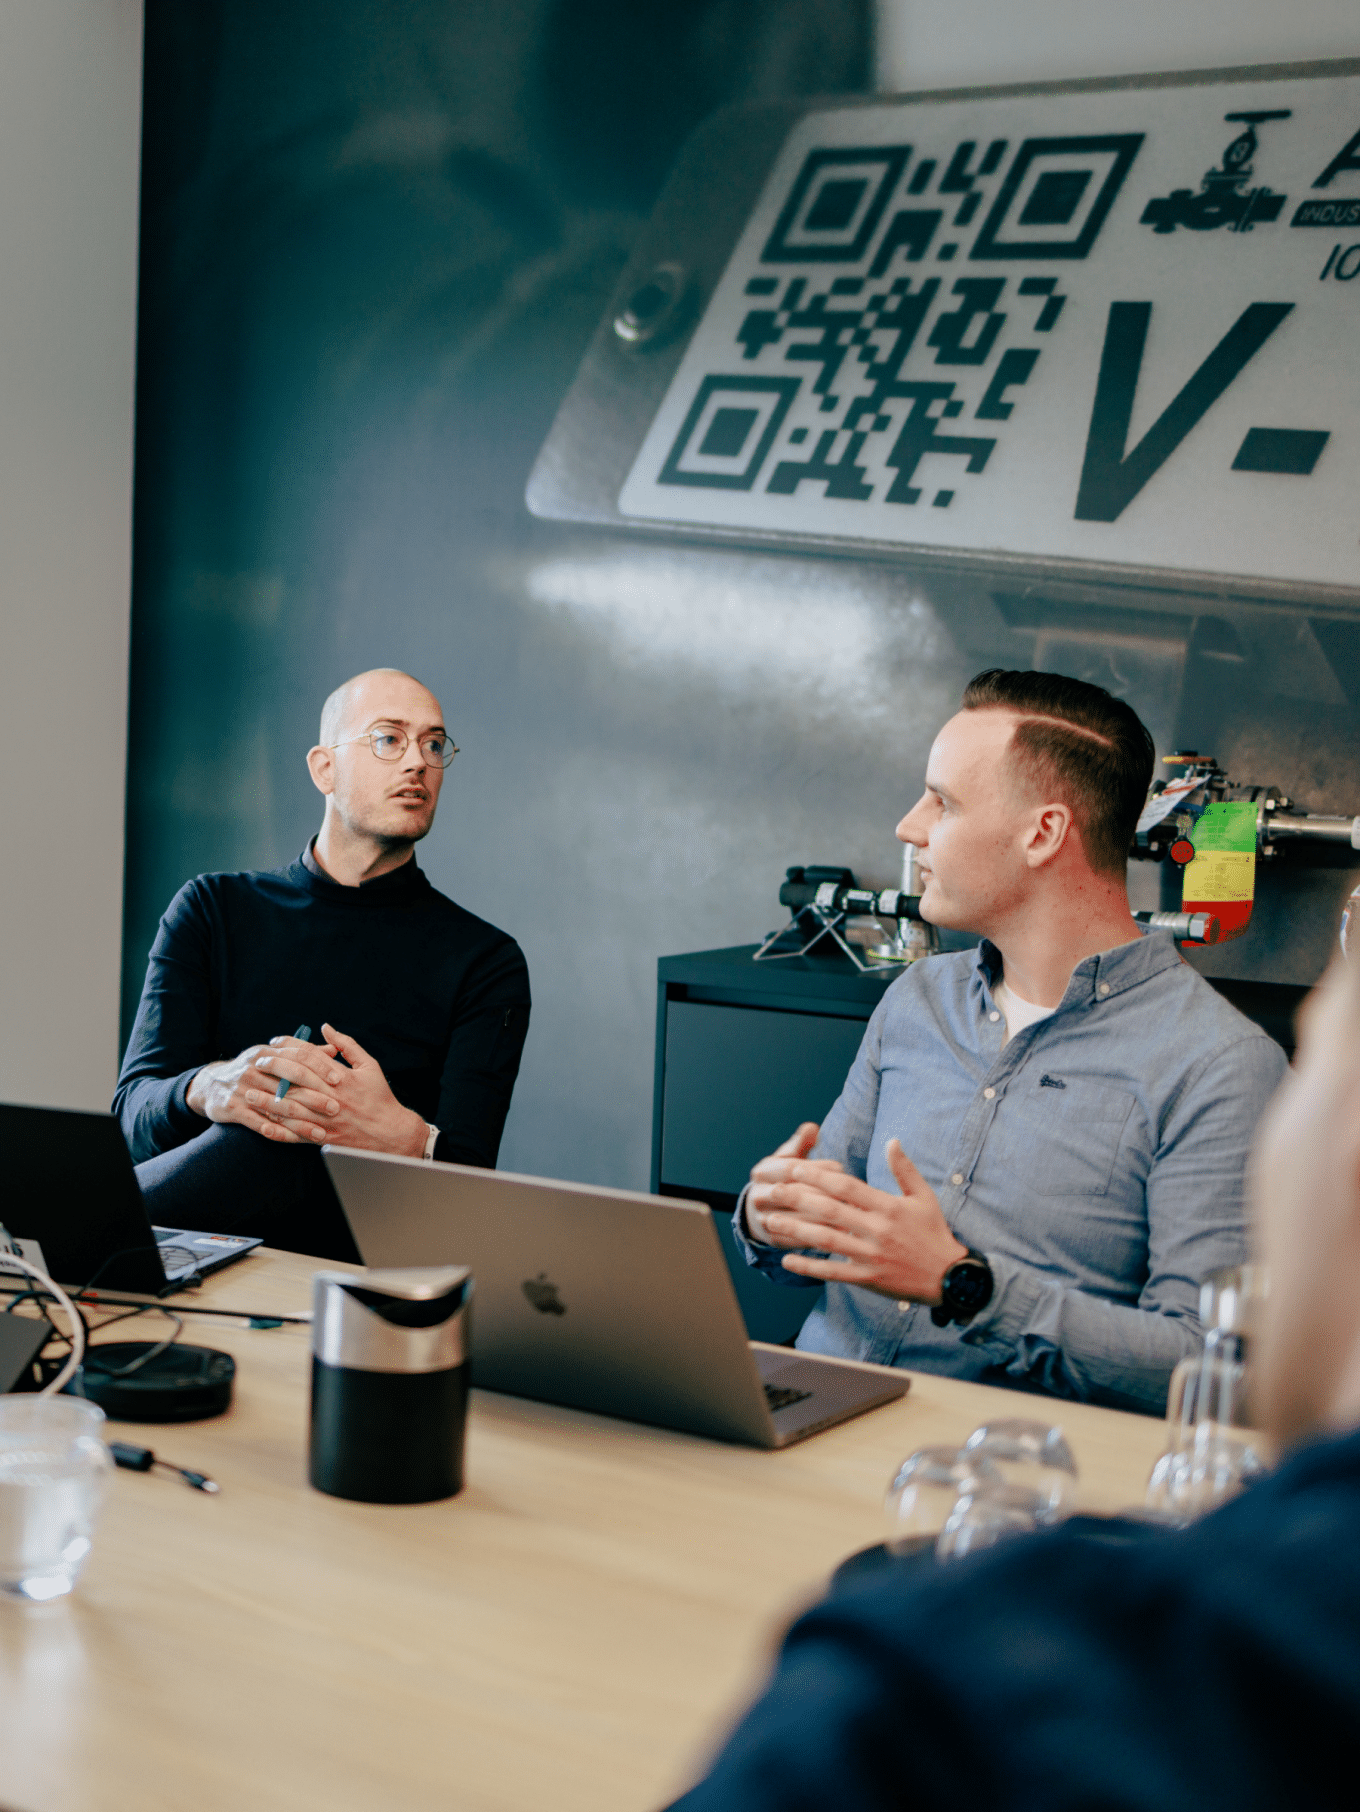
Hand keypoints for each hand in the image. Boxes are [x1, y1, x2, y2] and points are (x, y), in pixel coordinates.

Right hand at [187, 1034, 340, 1143]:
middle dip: (315, 1095)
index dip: (320, 1067)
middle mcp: (255, 1067)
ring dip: (301, 1121)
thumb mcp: (273, 1056)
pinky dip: (276, 1131)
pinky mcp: (231, 1107)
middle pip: (290, 1080)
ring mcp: (242, 1087)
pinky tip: (294, 1140)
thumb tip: (334, 1049)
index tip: (339, 1080)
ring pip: (277, 1105)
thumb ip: (303, 1053)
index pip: (298, 1056)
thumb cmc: (253, 1070)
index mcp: (268, 1052)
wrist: (211, 1084)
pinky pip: (257, 1122)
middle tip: (335, 1108)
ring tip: (320, 1132)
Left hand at [246, 1023, 426, 1156]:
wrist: (391, 1134)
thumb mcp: (369, 1065)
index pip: (310, 1056)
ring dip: (268, 1101)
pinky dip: (279, 1131)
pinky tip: (264, 1124)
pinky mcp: (324, 1137)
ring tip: (250, 1094)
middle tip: (257, 1063)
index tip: (274, 1042)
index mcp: (343, 1077)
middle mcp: (333, 1097)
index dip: (290, 1046)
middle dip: (274, 1069)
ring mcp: (327, 1119)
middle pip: (297, 1079)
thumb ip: (347, 1045)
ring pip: (292, 1108)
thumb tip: (326, 1027)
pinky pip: (297, 1135)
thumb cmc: (380, 1097)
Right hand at [746, 1123, 844, 1241]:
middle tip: (851, 1194)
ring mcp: (764, 1219)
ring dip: (827, 1218)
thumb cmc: (783, 1178)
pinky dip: (822, 1237)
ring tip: (852, 1215)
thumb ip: (800, 1144)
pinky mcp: (774, 1239)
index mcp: (762, 1172)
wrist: (761, 1210)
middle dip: (825, 1193)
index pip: (791, 1167)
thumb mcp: (787, 1158)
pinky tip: (843, 1233)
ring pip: (800, 1219)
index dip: (816, 1167)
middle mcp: (758, 1195)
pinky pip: (800, 1240)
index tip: (840, 1167)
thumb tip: (812, 1128)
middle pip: (796, 1194)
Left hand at [755, 1137, 968, 1303]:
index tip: (795, 1168)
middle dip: (797, 1199)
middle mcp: (877, 1230)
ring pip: (825, 1241)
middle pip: (829, 1210)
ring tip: (770, 1222)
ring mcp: (870, 1256)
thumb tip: (892, 1141)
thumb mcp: (924, 1197)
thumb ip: (905, 1169)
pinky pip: (832, 1272)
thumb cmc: (934, 1234)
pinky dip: (809, 1267)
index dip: (818, 1176)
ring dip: (795, 1230)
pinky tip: (787, 1261)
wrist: (950, 1277)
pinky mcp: (867, 1278)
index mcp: (888, 1207)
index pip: (846, 1186)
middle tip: (772, 1190)